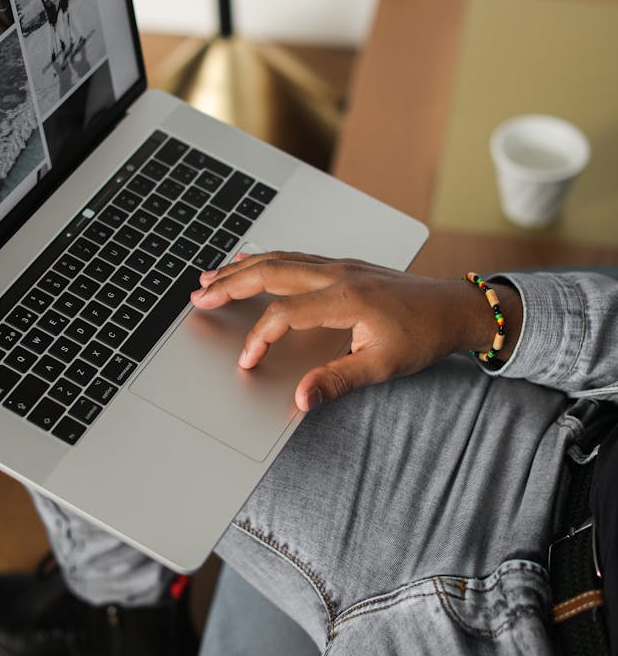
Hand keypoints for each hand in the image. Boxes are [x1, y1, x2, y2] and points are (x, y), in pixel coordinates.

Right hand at [190, 252, 521, 410]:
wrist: (457, 307)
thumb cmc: (425, 335)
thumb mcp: (384, 366)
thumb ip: (338, 381)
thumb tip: (301, 399)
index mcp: (345, 298)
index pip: (284, 314)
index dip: (258, 337)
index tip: (245, 361)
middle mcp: (337, 274)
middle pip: (271, 272)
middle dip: (230, 284)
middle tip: (198, 296)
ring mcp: (340, 265)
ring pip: (280, 259)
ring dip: (242, 268)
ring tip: (210, 276)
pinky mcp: (344, 265)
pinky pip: (295, 256)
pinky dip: (266, 260)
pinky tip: (253, 262)